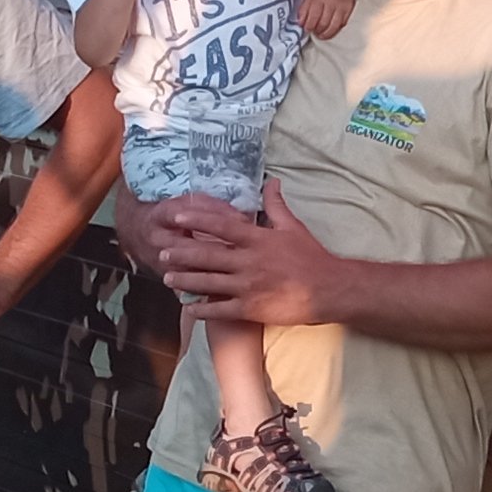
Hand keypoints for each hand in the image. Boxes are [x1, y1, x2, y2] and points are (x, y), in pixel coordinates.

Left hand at [150, 181, 336, 326]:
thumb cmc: (312, 257)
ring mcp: (248, 286)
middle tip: (162, 250)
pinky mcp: (252, 309)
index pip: (221, 226)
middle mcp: (249, 262)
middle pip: (208, 255)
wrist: (329, 289)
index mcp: (257, 240)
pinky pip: (221, 310)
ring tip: (167, 277)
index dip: (197, 221)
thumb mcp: (293, 227)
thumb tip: (272, 181)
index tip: (177, 217)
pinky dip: (203, 310)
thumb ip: (276, 206)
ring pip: (209, 283)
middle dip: (182, 253)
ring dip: (186, 280)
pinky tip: (188, 309)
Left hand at [298, 0, 354, 39]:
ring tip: (321, 34)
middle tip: (314, 32)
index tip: (306, 29)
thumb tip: (301, 23)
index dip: (308, 27)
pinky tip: (331, 29)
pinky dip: (336, 29)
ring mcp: (342, 7)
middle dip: (317, 31)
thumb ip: (304, 9)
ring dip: (326, 34)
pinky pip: (342, 24)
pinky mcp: (349, 9)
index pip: (313, 18)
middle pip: (323, 24)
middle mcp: (331, 3)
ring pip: (333, 27)